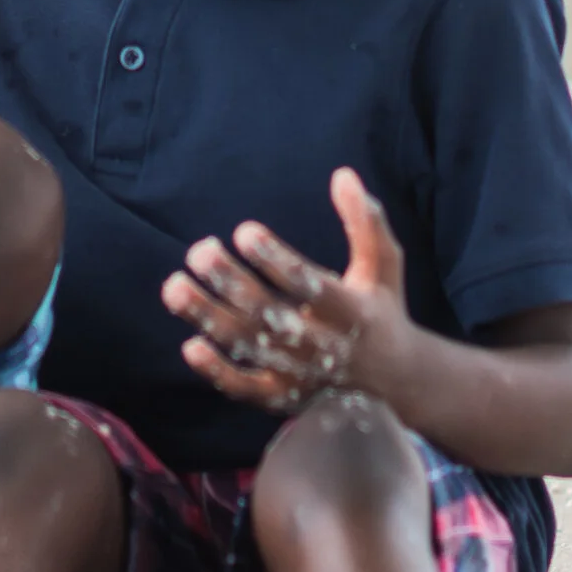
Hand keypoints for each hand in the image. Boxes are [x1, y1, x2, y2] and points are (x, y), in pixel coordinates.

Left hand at [163, 168, 411, 413]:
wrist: (396, 383)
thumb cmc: (383, 310)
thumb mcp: (384, 265)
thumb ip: (366, 221)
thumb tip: (343, 174)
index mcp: (351, 311)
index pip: (310, 286)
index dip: (277, 260)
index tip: (244, 231)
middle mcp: (324, 347)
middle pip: (270, 316)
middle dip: (231, 283)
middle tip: (200, 251)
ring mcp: (301, 376)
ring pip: (249, 349)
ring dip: (209, 319)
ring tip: (174, 286)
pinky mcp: (283, 397)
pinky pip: (246, 390)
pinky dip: (218, 373)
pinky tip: (189, 346)